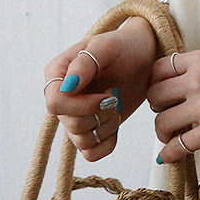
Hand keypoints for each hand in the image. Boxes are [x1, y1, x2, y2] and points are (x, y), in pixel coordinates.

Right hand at [44, 12, 156, 160]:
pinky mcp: (89, 130)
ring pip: (80, 141)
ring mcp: (73, 115)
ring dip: (107, 127)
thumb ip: (86, 62)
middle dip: (100, 114)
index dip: (81, 105)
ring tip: (117, 105)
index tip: (108, 92)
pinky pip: (91, 153)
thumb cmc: (125, 46)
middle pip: (70, 124)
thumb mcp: (107, 45)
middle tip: (116, 96)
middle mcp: (61, 97)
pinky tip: (116, 122)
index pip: (55, 103)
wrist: (144, 57)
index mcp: (57, 73)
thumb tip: (67, 86)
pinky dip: (108, 142)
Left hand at [150, 42, 199, 156]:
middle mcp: (196, 81)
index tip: (163, 94)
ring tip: (172, 136)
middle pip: (154, 96)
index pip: (157, 69)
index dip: (156, 83)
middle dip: (157, 108)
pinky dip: (169, 153)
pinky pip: (177, 146)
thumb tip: (185, 86)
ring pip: (161, 122)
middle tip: (168, 115)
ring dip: (163, 132)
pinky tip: (170, 156)